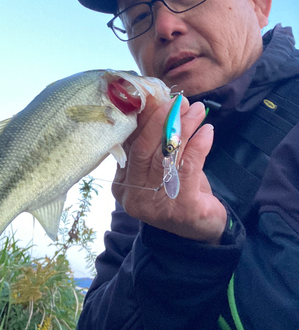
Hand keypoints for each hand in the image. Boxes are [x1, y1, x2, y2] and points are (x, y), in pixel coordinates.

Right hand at [112, 96, 226, 244]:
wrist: (200, 231)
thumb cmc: (177, 191)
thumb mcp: (160, 167)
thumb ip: (153, 142)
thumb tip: (154, 102)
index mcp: (122, 184)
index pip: (129, 145)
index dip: (144, 119)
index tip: (158, 98)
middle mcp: (133, 196)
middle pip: (144, 149)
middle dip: (162, 120)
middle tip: (179, 102)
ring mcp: (155, 205)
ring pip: (167, 156)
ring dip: (183, 128)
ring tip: (197, 110)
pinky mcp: (181, 209)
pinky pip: (189, 168)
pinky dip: (199, 145)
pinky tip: (207, 131)